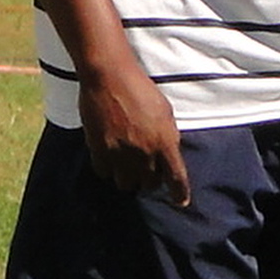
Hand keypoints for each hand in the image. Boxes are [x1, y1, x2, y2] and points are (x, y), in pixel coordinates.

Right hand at [78, 65, 188, 206]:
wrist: (109, 77)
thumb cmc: (139, 88)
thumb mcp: (165, 111)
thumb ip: (168, 136)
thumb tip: (168, 153)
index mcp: (164, 143)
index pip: (176, 179)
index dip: (179, 194)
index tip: (180, 201)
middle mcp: (143, 153)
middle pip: (149, 184)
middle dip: (150, 179)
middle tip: (146, 169)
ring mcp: (120, 153)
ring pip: (125, 183)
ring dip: (128, 177)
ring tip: (127, 165)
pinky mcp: (99, 149)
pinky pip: (104, 172)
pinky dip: (108, 168)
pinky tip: (109, 157)